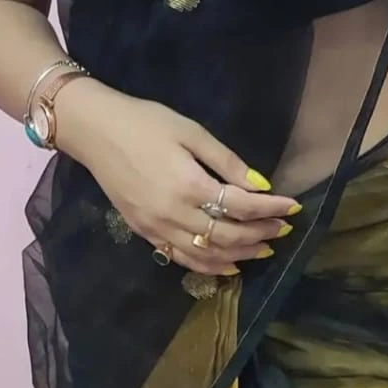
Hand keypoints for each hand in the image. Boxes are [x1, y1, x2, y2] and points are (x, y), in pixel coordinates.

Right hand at [56, 77, 298, 274]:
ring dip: (240, 255)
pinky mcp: (143, 233)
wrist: (95, 131)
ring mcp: (156, 228)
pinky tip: (227, 265)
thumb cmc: (146, 122)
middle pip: (228, 235)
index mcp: (189, 185)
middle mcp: (174, 214)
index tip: (292, 207)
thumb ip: (226, 162)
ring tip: (264, 250)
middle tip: (283, 229)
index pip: (240, 206)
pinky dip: (208, 266)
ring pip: (206, 255)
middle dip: (261, 234)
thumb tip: (260, 186)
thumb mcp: (191, 132)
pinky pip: (181, 258)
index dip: (271, 209)